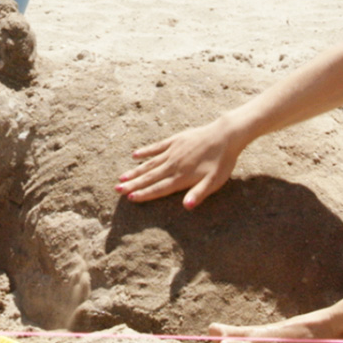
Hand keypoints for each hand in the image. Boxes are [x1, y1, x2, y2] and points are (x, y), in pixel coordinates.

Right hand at [117, 118, 243, 208]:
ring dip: (135, 171)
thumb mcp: (214, 181)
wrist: (225, 135)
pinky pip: (156, 147)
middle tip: (117, 189)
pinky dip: (145, 152)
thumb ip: (199, 194)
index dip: (144, 194)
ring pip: (149, 163)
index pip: (159, 188)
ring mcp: (172, 151)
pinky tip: (135, 155)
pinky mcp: (175, 140)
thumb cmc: (222, 162)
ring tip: (122, 176)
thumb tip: (186, 207)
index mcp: (182, 177)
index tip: (130, 198)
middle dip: (133, 184)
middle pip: (150, 177)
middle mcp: (173, 165)